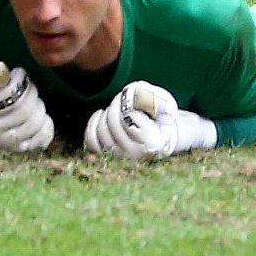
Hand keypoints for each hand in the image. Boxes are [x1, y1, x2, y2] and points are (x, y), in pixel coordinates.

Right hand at [0, 62, 54, 152]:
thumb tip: (5, 70)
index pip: (8, 96)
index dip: (18, 81)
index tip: (19, 73)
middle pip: (24, 110)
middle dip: (32, 94)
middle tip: (32, 88)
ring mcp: (8, 143)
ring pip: (35, 123)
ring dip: (40, 108)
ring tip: (36, 102)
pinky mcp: (21, 150)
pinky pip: (43, 137)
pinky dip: (47, 124)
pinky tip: (43, 117)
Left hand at [84, 82, 216, 160]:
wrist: (160, 134)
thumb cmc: (161, 116)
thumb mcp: (164, 102)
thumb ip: (153, 98)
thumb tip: (135, 97)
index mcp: (153, 143)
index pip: (130, 116)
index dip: (130, 101)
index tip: (137, 99)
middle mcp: (135, 155)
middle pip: (114, 122)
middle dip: (117, 104)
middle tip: (125, 99)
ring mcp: (119, 158)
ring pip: (101, 130)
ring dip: (107, 113)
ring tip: (119, 110)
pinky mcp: (106, 157)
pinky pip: (91, 139)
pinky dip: (93, 124)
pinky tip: (101, 114)